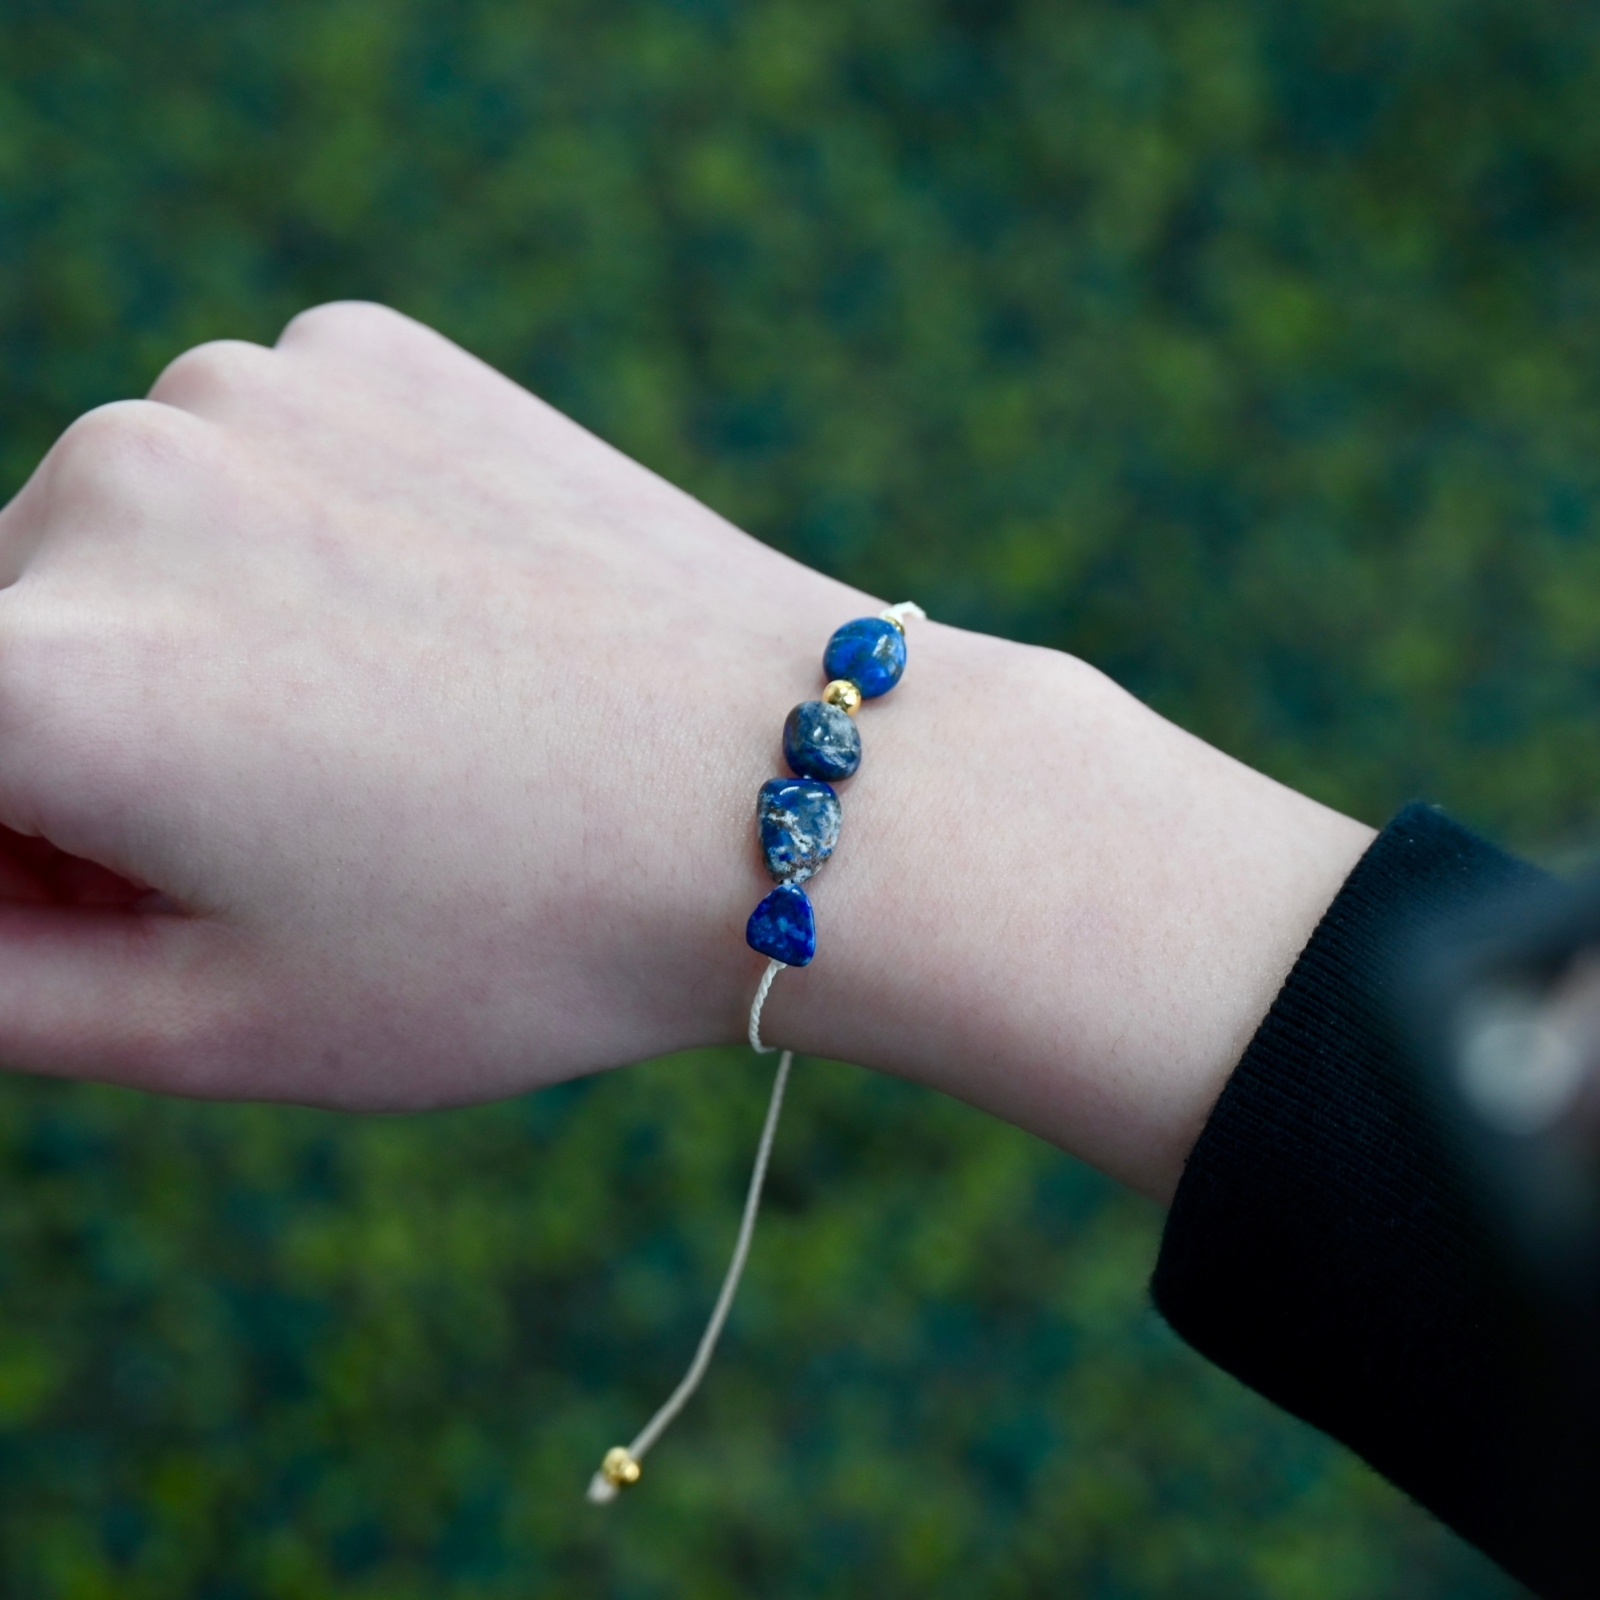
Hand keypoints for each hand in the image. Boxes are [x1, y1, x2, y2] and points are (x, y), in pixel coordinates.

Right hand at [0, 304, 1370, 1198]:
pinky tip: (435, 625)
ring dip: (188, 641)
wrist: (800, 788)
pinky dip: (297, 543)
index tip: (133, 896)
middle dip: (84, 754)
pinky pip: (257, 462)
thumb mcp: (220, 1025)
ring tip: (387, 741)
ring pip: (125, 547)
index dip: (29, 863)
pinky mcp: (366, 353)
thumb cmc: (521, 938)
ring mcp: (247, 390)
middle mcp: (111, 487)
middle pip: (11, 646)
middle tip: (291, 845)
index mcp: (46, 682)